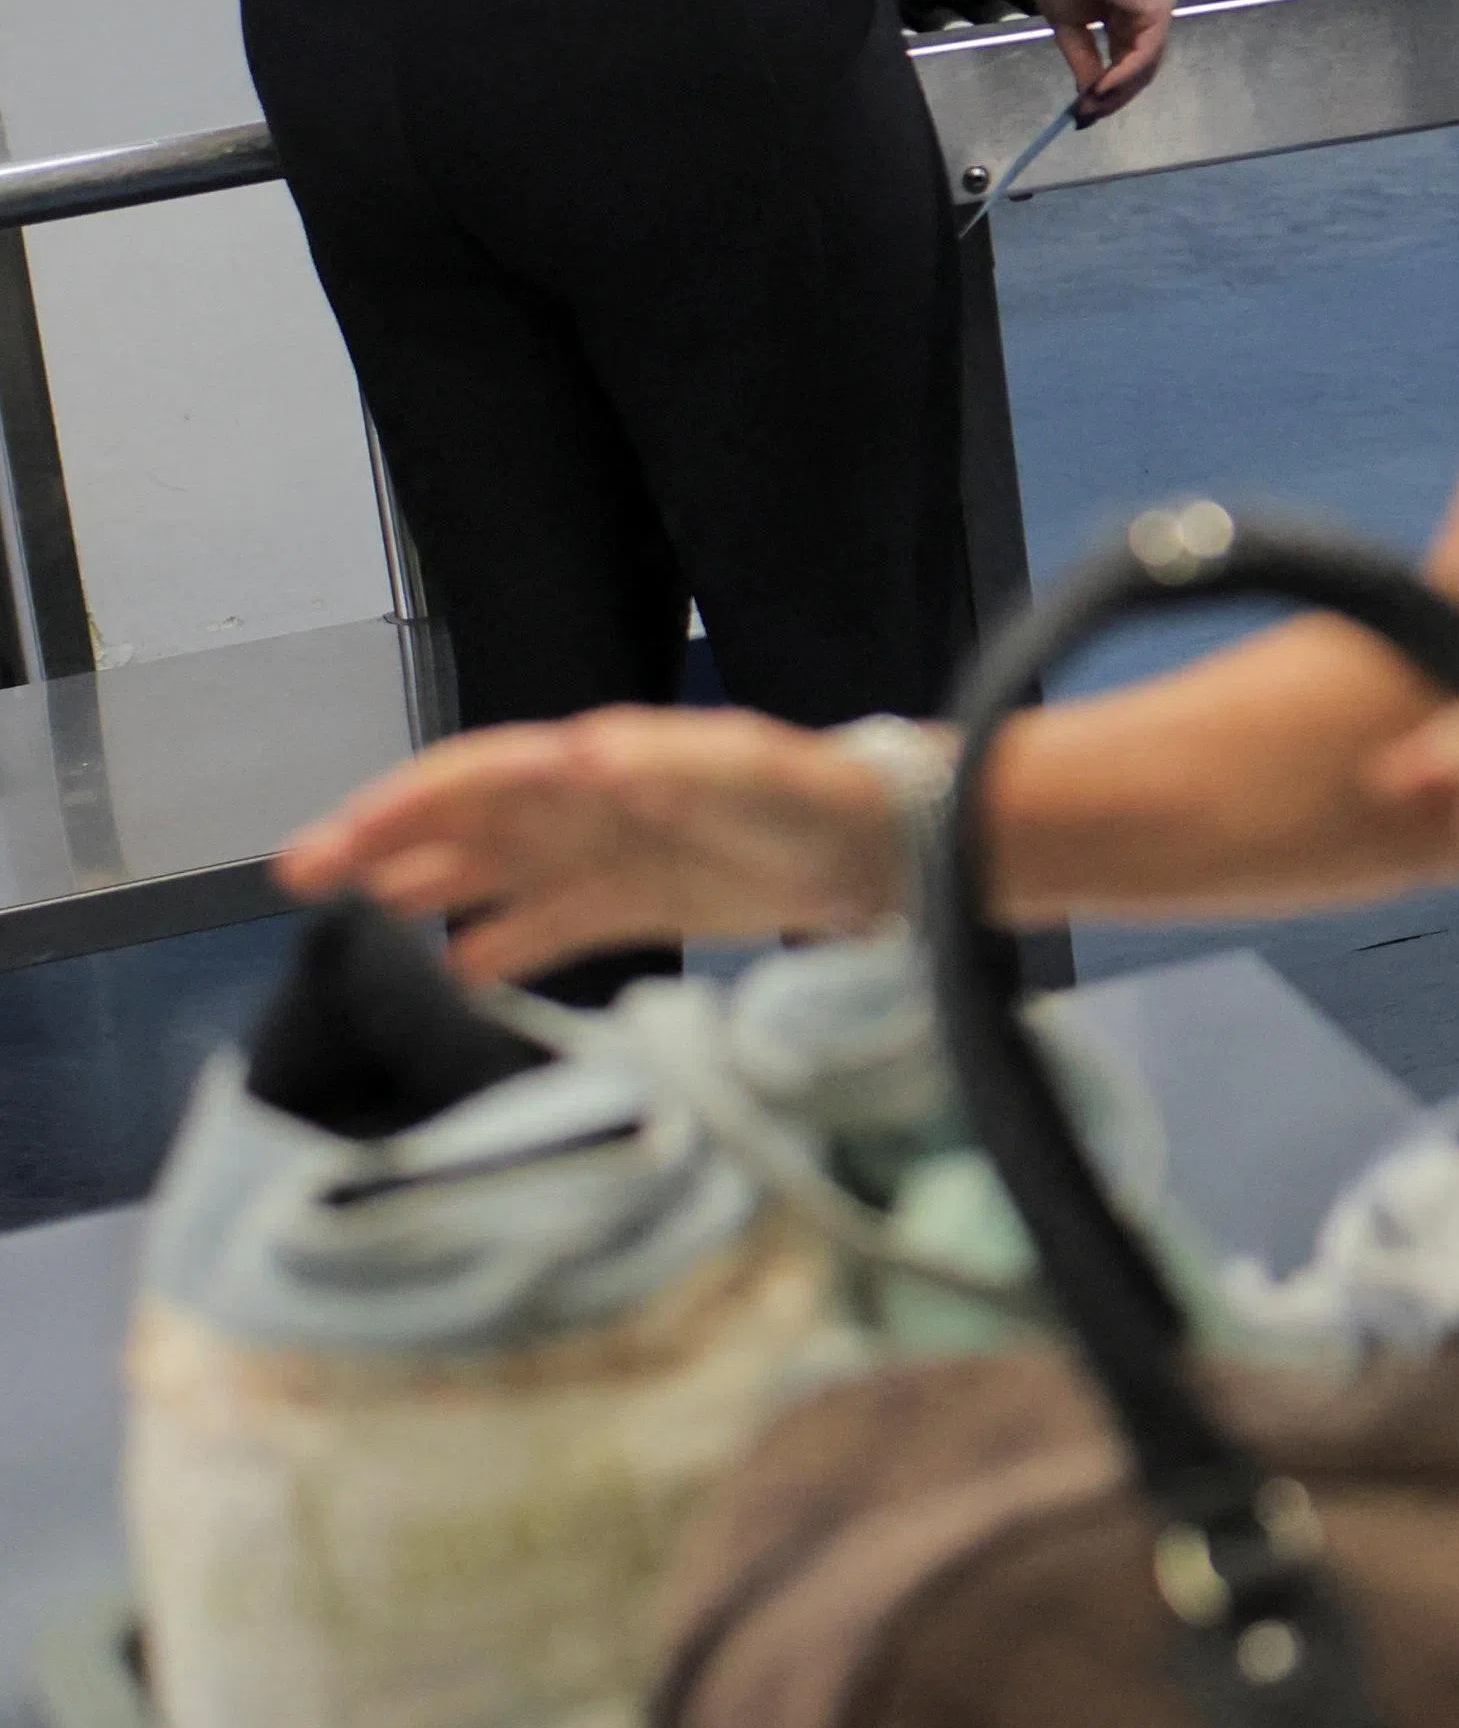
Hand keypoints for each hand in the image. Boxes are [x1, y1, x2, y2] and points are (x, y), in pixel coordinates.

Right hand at [281, 707, 903, 979]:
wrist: (890, 846)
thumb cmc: (816, 795)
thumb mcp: (746, 771)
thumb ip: (665, 764)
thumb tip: (575, 754)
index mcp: (599, 765)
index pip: (475, 779)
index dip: (399, 808)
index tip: (331, 849)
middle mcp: (590, 805)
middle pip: (467, 823)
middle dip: (384, 846)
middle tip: (300, 886)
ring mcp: (612, 855)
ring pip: (496, 873)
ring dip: (427, 890)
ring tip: (356, 929)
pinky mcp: (645, 901)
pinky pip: (552, 923)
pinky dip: (502, 945)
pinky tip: (457, 973)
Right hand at [1036, 0, 1177, 118]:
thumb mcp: (1069, 23)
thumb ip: (1082, 57)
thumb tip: (1087, 93)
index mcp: (1127, 16)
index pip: (1126, 62)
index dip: (1106, 89)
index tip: (1083, 111)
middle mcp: (1147, 15)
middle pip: (1139, 69)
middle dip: (1113, 97)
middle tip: (1087, 117)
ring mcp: (1156, 11)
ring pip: (1144, 66)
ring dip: (1118, 93)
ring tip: (1090, 108)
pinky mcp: (1158, 8)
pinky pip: (1144, 53)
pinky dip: (1123, 76)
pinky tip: (1100, 90)